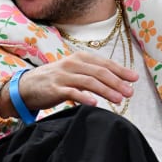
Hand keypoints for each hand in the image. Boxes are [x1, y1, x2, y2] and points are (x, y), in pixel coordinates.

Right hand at [0, 52, 137, 116]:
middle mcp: (72, 64)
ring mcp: (63, 76)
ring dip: (106, 90)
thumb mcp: (74, 72)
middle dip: (117, 82)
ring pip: (88, 81)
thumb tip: (118, 81)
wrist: (27, 86)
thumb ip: (92, 74)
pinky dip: (84, 97)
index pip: (103, 63)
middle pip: (98, 72)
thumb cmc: (55, 79)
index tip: (134, 79)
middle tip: (130, 92)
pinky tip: (94, 103)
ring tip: (119, 99)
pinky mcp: (55, 88)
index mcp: (78, 58)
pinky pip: (72, 92)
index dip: (120, 70)